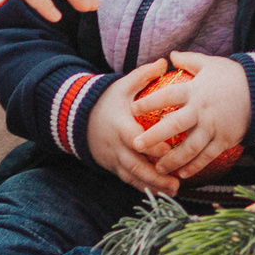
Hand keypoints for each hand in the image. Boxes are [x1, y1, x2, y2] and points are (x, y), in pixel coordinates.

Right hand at [87, 61, 183, 193]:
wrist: (78, 117)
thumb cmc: (106, 99)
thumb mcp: (122, 85)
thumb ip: (143, 75)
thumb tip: (165, 62)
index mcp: (120, 126)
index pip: (135, 139)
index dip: (151, 147)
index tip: (168, 152)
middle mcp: (116, 146)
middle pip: (136, 165)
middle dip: (156, 177)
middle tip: (177, 184)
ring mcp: (113, 159)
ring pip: (133, 177)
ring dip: (153, 186)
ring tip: (174, 192)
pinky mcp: (112, 166)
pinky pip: (128, 180)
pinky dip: (143, 187)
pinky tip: (161, 193)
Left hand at [131, 52, 252, 178]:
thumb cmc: (234, 76)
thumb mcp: (210, 64)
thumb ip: (189, 60)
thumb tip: (170, 55)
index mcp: (195, 90)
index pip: (167, 97)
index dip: (149, 103)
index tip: (132, 109)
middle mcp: (202, 110)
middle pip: (174, 126)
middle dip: (154, 137)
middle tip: (136, 145)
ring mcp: (214, 127)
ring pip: (189, 147)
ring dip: (172, 159)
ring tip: (157, 167)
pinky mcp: (226, 140)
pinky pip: (207, 156)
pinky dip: (194, 166)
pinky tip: (182, 173)